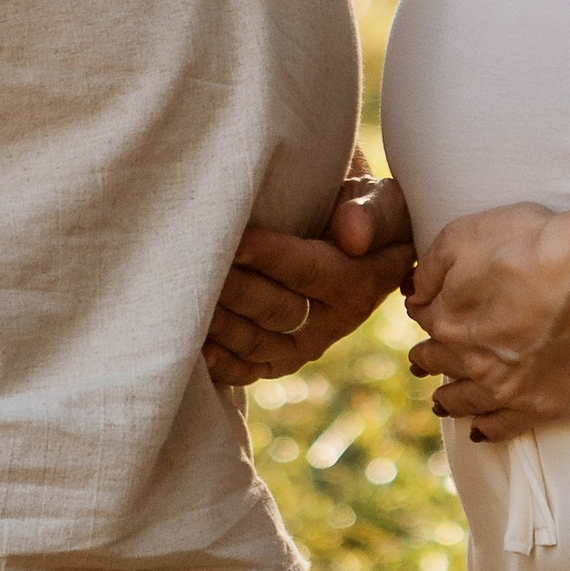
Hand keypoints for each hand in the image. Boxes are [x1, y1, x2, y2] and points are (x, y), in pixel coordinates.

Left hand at [203, 172, 414, 388]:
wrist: (359, 242)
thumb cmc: (363, 210)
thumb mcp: (383, 201)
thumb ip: (374, 213)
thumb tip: (352, 236)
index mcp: (362, 282)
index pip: (309, 269)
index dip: (271, 256)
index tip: (236, 240)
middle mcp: (335, 322)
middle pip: (276, 309)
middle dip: (234, 289)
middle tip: (194, 266)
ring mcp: (307, 345)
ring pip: (257, 342)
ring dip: (220, 324)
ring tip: (186, 299)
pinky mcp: (283, 359)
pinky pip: (250, 369)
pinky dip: (222, 364)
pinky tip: (196, 349)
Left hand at [410, 138, 569, 441]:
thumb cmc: (535, 245)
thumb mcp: (465, 235)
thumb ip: (430, 268)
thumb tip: (413, 293)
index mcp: (449, 321)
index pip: (426, 322)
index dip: (426, 314)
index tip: (426, 316)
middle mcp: (472, 363)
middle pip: (440, 365)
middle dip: (428, 361)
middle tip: (420, 364)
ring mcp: (508, 390)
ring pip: (465, 403)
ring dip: (449, 402)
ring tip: (440, 403)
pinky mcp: (545, 405)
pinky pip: (504, 428)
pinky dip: (487, 430)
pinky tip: (480, 431)